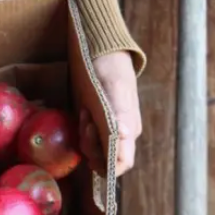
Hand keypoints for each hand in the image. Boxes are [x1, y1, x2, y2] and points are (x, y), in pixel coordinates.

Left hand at [80, 51, 141, 178]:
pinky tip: (83, 111)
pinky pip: (91, 138)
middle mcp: (124, 134)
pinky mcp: (102, 122)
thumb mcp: (111, 88)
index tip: (90, 146)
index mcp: (130, 130)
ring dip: (85, 135)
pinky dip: (84, 129)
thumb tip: (124, 136)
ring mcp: (112, 128)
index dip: (104, 164)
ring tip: (85, 111)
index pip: (122, 164)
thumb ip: (118, 113)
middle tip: (85, 119)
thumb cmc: (108, 67)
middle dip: (90, 145)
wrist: (102, 50)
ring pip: (96, 149)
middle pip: (105, 159)